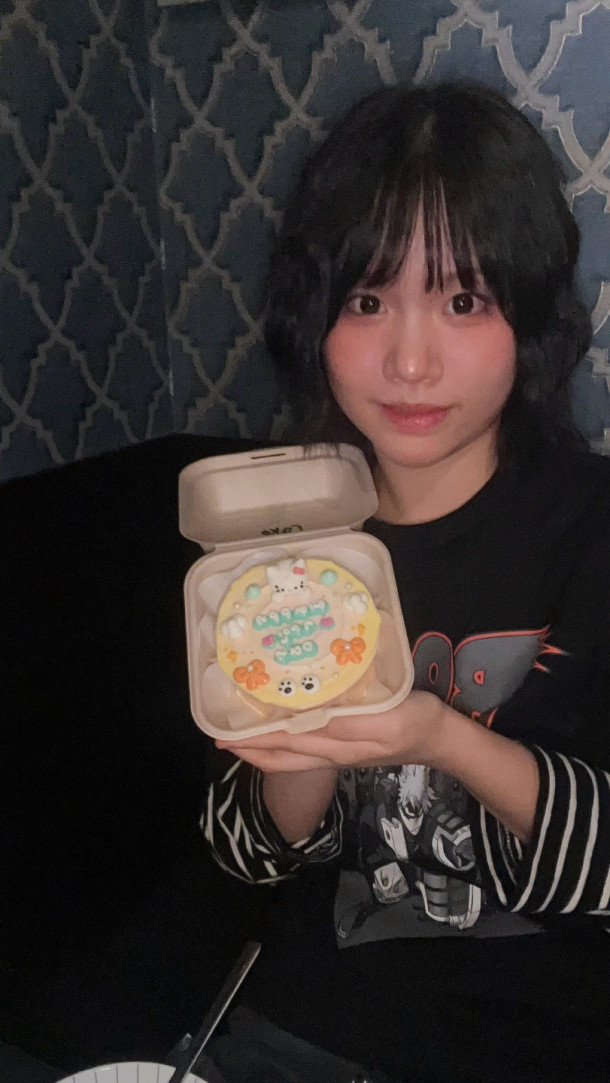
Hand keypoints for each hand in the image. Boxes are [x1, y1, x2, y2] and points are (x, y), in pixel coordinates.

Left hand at [216, 690, 447, 771]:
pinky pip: (306, 748)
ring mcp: (339, 751)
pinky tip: (283, 727)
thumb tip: (309, 718)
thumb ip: (348, 720)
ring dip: (264, 747)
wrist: (441, 739)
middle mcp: (331, 751)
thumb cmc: (414, 722)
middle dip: (250, 748)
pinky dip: (286, 742)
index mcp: (336, 745)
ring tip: (242, 735)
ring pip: (292, 755)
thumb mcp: (385, 718)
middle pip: (282, 756)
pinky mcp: (348, 744)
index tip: (225, 734)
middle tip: (220, 736)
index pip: (285, 745)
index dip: (255, 740)